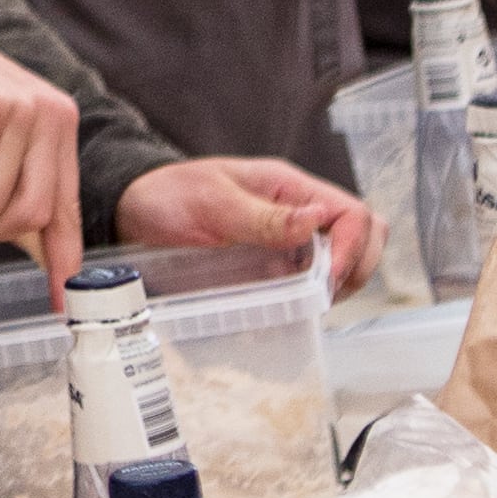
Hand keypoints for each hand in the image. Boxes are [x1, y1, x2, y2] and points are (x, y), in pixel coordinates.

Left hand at [115, 154, 377, 295]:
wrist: (132, 210)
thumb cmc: (167, 196)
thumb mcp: (211, 201)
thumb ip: (262, 215)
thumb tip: (316, 222)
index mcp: (289, 188)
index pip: (353, 213)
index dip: (354, 248)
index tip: (329, 279)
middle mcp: (298, 213)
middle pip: (364, 236)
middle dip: (357, 269)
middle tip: (323, 296)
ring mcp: (289, 241)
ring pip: (344, 262)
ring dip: (338, 286)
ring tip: (309, 304)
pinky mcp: (274, 265)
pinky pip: (312, 281)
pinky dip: (313, 297)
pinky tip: (293, 309)